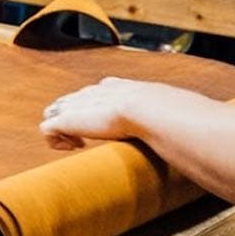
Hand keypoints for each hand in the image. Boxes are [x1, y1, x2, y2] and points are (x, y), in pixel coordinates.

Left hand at [40, 77, 165, 149]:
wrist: (148, 109)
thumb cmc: (161, 112)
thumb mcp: (164, 111)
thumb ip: (167, 115)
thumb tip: (187, 123)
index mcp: (114, 87)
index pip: (93, 92)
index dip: (93, 109)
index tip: (105, 127)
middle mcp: (91, 93)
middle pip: (69, 101)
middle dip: (74, 120)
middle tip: (86, 140)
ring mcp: (77, 104)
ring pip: (54, 113)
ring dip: (64, 131)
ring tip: (78, 145)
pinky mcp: (66, 119)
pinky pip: (47, 129)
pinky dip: (57, 141)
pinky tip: (74, 147)